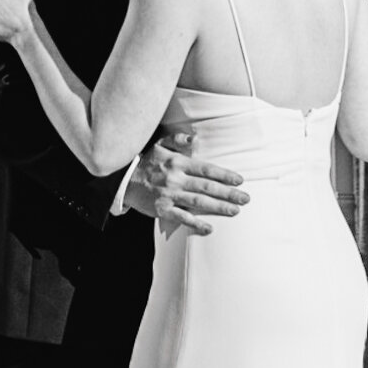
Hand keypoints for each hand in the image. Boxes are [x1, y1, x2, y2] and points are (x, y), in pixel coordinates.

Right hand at [123, 129, 248, 235]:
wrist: (122, 179)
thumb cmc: (144, 161)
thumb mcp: (159, 144)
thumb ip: (177, 139)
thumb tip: (195, 140)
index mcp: (177, 162)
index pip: (206, 169)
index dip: (224, 175)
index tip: (239, 180)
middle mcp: (175, 178)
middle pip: (207, 187)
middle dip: (228, 193)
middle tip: (245, 199)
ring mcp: (168, 195)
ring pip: (198, 202)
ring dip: (218, 207)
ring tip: (235, 211)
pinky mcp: (161, 209)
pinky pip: (182, 217)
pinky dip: (196, 223)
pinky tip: (209, 228)